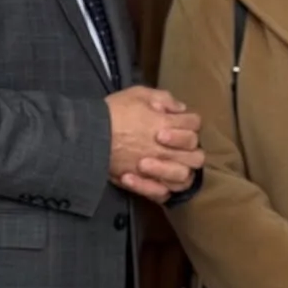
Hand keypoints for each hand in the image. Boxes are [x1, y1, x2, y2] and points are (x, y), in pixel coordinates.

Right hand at [106, 86, 204, 203]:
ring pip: (184, 177)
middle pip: (196, 155)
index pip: (195, 124)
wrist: (90, 135)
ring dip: (179, 170)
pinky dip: (161, 188)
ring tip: (165, 163)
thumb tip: (180, 108)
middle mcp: (167, 150)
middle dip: (189, 148)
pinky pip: (162, 193)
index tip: (175, 121)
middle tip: (173, 145)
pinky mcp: (143, 184)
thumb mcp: (138, 94)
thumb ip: (163, 99)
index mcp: (168, 125)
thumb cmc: (114, 112)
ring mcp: (157, 169)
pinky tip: (152, 179)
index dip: (188, 122)